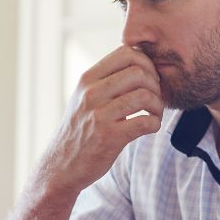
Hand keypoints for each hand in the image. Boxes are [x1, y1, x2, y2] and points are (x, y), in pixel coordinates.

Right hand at [40, 46, 163, 196]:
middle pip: (139, 72)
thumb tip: (138, 60)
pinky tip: (150, 127)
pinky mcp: (109, 137)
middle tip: (155, 98)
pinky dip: (155, 124)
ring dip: (158, 106)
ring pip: (145, 96)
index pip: (126, 53)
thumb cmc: (80, 129)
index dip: (146, 63)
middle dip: (155, 84)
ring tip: (154, 114)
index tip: (149, 79)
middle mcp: (91, 94)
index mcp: (87, 79)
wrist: (61, 166)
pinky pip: (145, 122)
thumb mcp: (84, 97)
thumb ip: (105, 79)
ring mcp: (99, 115)